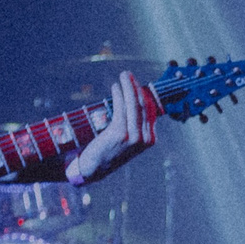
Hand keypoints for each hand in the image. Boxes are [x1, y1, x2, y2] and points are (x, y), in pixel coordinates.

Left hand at [66, 70, 157, 185]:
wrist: (93, 169)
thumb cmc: (108, 152)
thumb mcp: (127, 140)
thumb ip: (134, 124)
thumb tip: (133, 100)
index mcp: (150, 140)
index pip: (151, 111)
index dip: (144, 94)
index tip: (136, 83)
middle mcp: (145, 139)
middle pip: (144, 105)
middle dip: (136, 87)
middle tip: (128, 74)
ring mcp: (134, 137)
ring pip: (134, 104)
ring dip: (128, 87)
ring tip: (123, 76)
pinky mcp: (120, 133)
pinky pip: (121, 108)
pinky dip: (119, 95)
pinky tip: (115, 87)